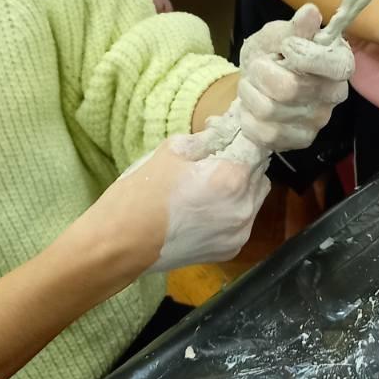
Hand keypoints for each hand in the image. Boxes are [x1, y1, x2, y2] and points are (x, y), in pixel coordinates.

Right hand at [73, 139, 268, 285]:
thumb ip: (208, 137)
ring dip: (241, 185)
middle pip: (259, 170)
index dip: (242, 132)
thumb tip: (226, 128)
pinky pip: (242, 220)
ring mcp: (239, 233)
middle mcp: (244, 207)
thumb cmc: (141, 194)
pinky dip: (232, 209)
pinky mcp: (230, 250)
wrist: (119, 245)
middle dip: (242, 159)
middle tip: (212, 155)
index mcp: (232, 178)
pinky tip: (204, 207)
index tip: (229, 128)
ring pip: (255, 196)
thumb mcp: (172, 151)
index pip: (256, 144)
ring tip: (208, 182)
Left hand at [235, 4, 352, 153]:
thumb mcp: (279, 34)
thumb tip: (310, 13)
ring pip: (270, 111)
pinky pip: (264, 133)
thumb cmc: (274, 54)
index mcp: (339, 63)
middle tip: (257, 66)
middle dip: (261, 73)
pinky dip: (248, 116)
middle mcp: (334, 96)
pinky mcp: (299, 141)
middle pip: (290, 89)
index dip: (304, 56)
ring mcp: (317, 122)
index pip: (333, 66)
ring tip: (252, 85)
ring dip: (250, 93)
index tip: (285, 48)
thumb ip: (295, 28)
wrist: (259, 83)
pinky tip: (253, 106)